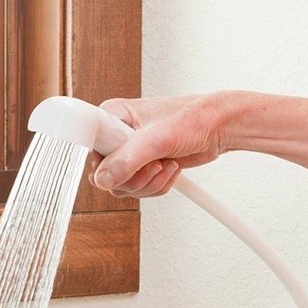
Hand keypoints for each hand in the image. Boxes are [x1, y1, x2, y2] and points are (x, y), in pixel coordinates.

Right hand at [90, 94, 227, 197]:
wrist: (220, 127)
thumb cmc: (194, 119)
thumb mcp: (157, 139)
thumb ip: (127, 160)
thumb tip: (103, 180)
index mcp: (112, 117)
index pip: (88, 147)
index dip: (103, 161)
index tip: (127, 159)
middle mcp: (115, 136)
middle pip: (103, 174)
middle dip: (132, 178)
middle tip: (153, 164)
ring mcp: (127, 152)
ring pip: (120, 186)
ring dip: (147, 183)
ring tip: (166, 164)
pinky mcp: (140, 166)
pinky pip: (135, 189)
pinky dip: (155, 186)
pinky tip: (169, 169)